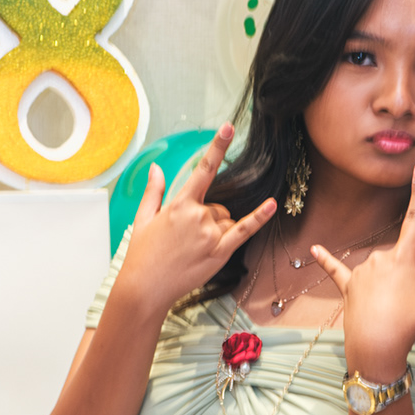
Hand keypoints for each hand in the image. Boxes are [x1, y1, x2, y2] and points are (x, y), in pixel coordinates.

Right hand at [108, 126, 274, 319]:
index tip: (228, 127)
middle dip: (207, 218)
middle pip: (217, 206)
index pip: (203, 169)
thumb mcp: (143, 218)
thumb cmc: (142, 254)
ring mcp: (210, 234)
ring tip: (193, 248)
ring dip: (216, 230)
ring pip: (226, 221)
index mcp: (179, 204)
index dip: (217, 146)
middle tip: (186, 238)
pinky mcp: (219, 252)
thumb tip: (156, 167)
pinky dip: (258, 219)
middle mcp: (197, 216)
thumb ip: (154, 191)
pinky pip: (244, 231)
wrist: (145, 287)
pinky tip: (271, 206)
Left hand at [309, 166, 414, 378]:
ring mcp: (361, 271)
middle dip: (404, 277)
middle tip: (405, 305)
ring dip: (384, 284)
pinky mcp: (347, 284)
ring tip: (387, 311)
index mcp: (403, 259)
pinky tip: (313, 249)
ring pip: (377, 269)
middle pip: (397, 256)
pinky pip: (335, 269)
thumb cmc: (407, 326)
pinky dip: (325, 259)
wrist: (375, 347)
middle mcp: (380, 258)